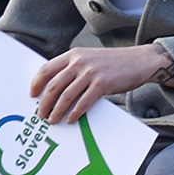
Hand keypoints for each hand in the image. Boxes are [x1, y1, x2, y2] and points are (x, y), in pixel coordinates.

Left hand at [34, 44, 168, 123]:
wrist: (141, 61)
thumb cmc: (115, 62)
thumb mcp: (90, 58)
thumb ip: (73, 67)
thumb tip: (55, 88)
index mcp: (74, 54)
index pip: (46, 69)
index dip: (36, 84)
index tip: (32, 95)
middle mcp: (80, 62)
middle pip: (53, 85)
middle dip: (44, 103)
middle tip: (41, 114)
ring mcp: (91, 73)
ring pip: (66, 96)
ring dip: (57, 111)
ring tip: (53, 120)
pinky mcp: (103, 84)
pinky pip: (83, 102)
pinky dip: (74, 113)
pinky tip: (71, 119)